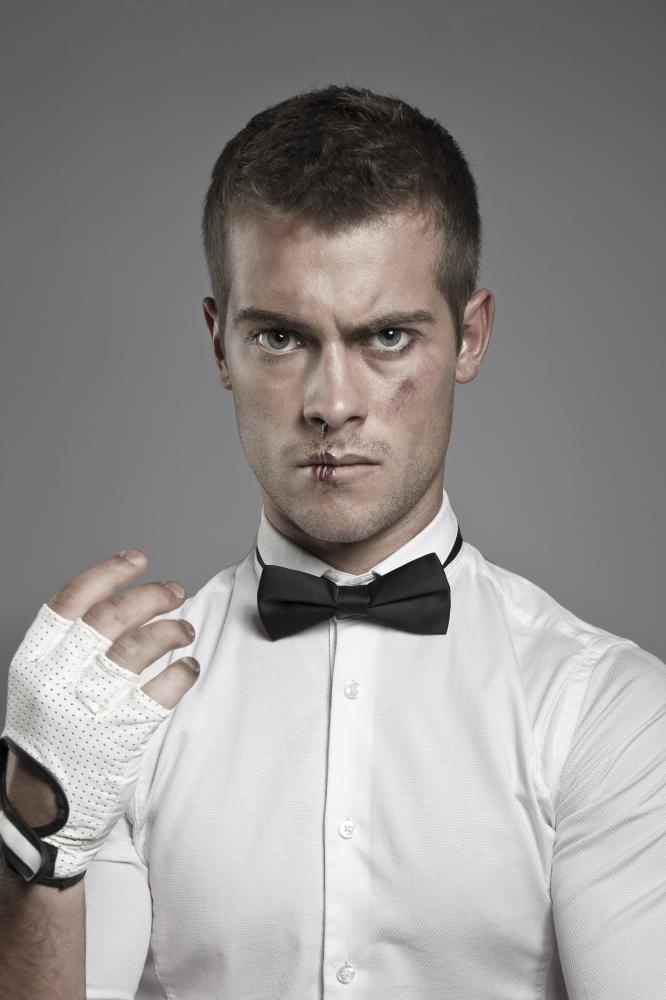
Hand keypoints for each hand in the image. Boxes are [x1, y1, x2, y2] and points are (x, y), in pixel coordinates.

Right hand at [0, 549, 198, 884]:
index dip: (109, 572)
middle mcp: (60, 678)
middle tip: (175, 591)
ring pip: (140, 646)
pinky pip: (164, 688)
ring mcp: (91, 705)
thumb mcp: (41, 687)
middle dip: (151, 595)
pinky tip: (188, 668)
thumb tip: (123, 604)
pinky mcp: (123, 733)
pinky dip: (183, 671)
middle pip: (112, 615)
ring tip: (184, 629)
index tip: (138, 559)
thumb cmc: (49, 741)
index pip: (72, 599)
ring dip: (171, 630)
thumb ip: (70, 648)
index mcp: (35, 661)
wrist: (44, 809)